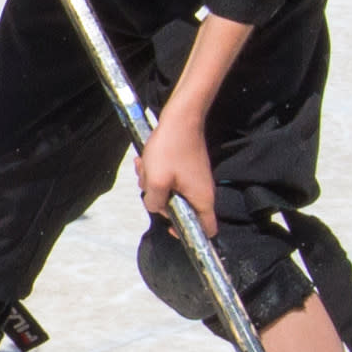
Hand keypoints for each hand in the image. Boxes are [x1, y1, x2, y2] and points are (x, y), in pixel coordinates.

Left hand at [133, 108, 222, 237]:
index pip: (206, 230)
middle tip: (149, 184)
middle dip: (160, 200)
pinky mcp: (188, 168)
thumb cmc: (171, 150)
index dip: (188, 233)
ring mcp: (195, 179)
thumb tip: (155, 207)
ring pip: (171, 192)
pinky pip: (170, 178)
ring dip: (154, 183)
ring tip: (145, 166)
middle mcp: (202, 192)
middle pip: (180, 209)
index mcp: (202, 200)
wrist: (181, 118)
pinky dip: (157, 173)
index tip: (170, 225)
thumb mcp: (156, 181)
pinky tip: (146, 160)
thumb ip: (154, 202)